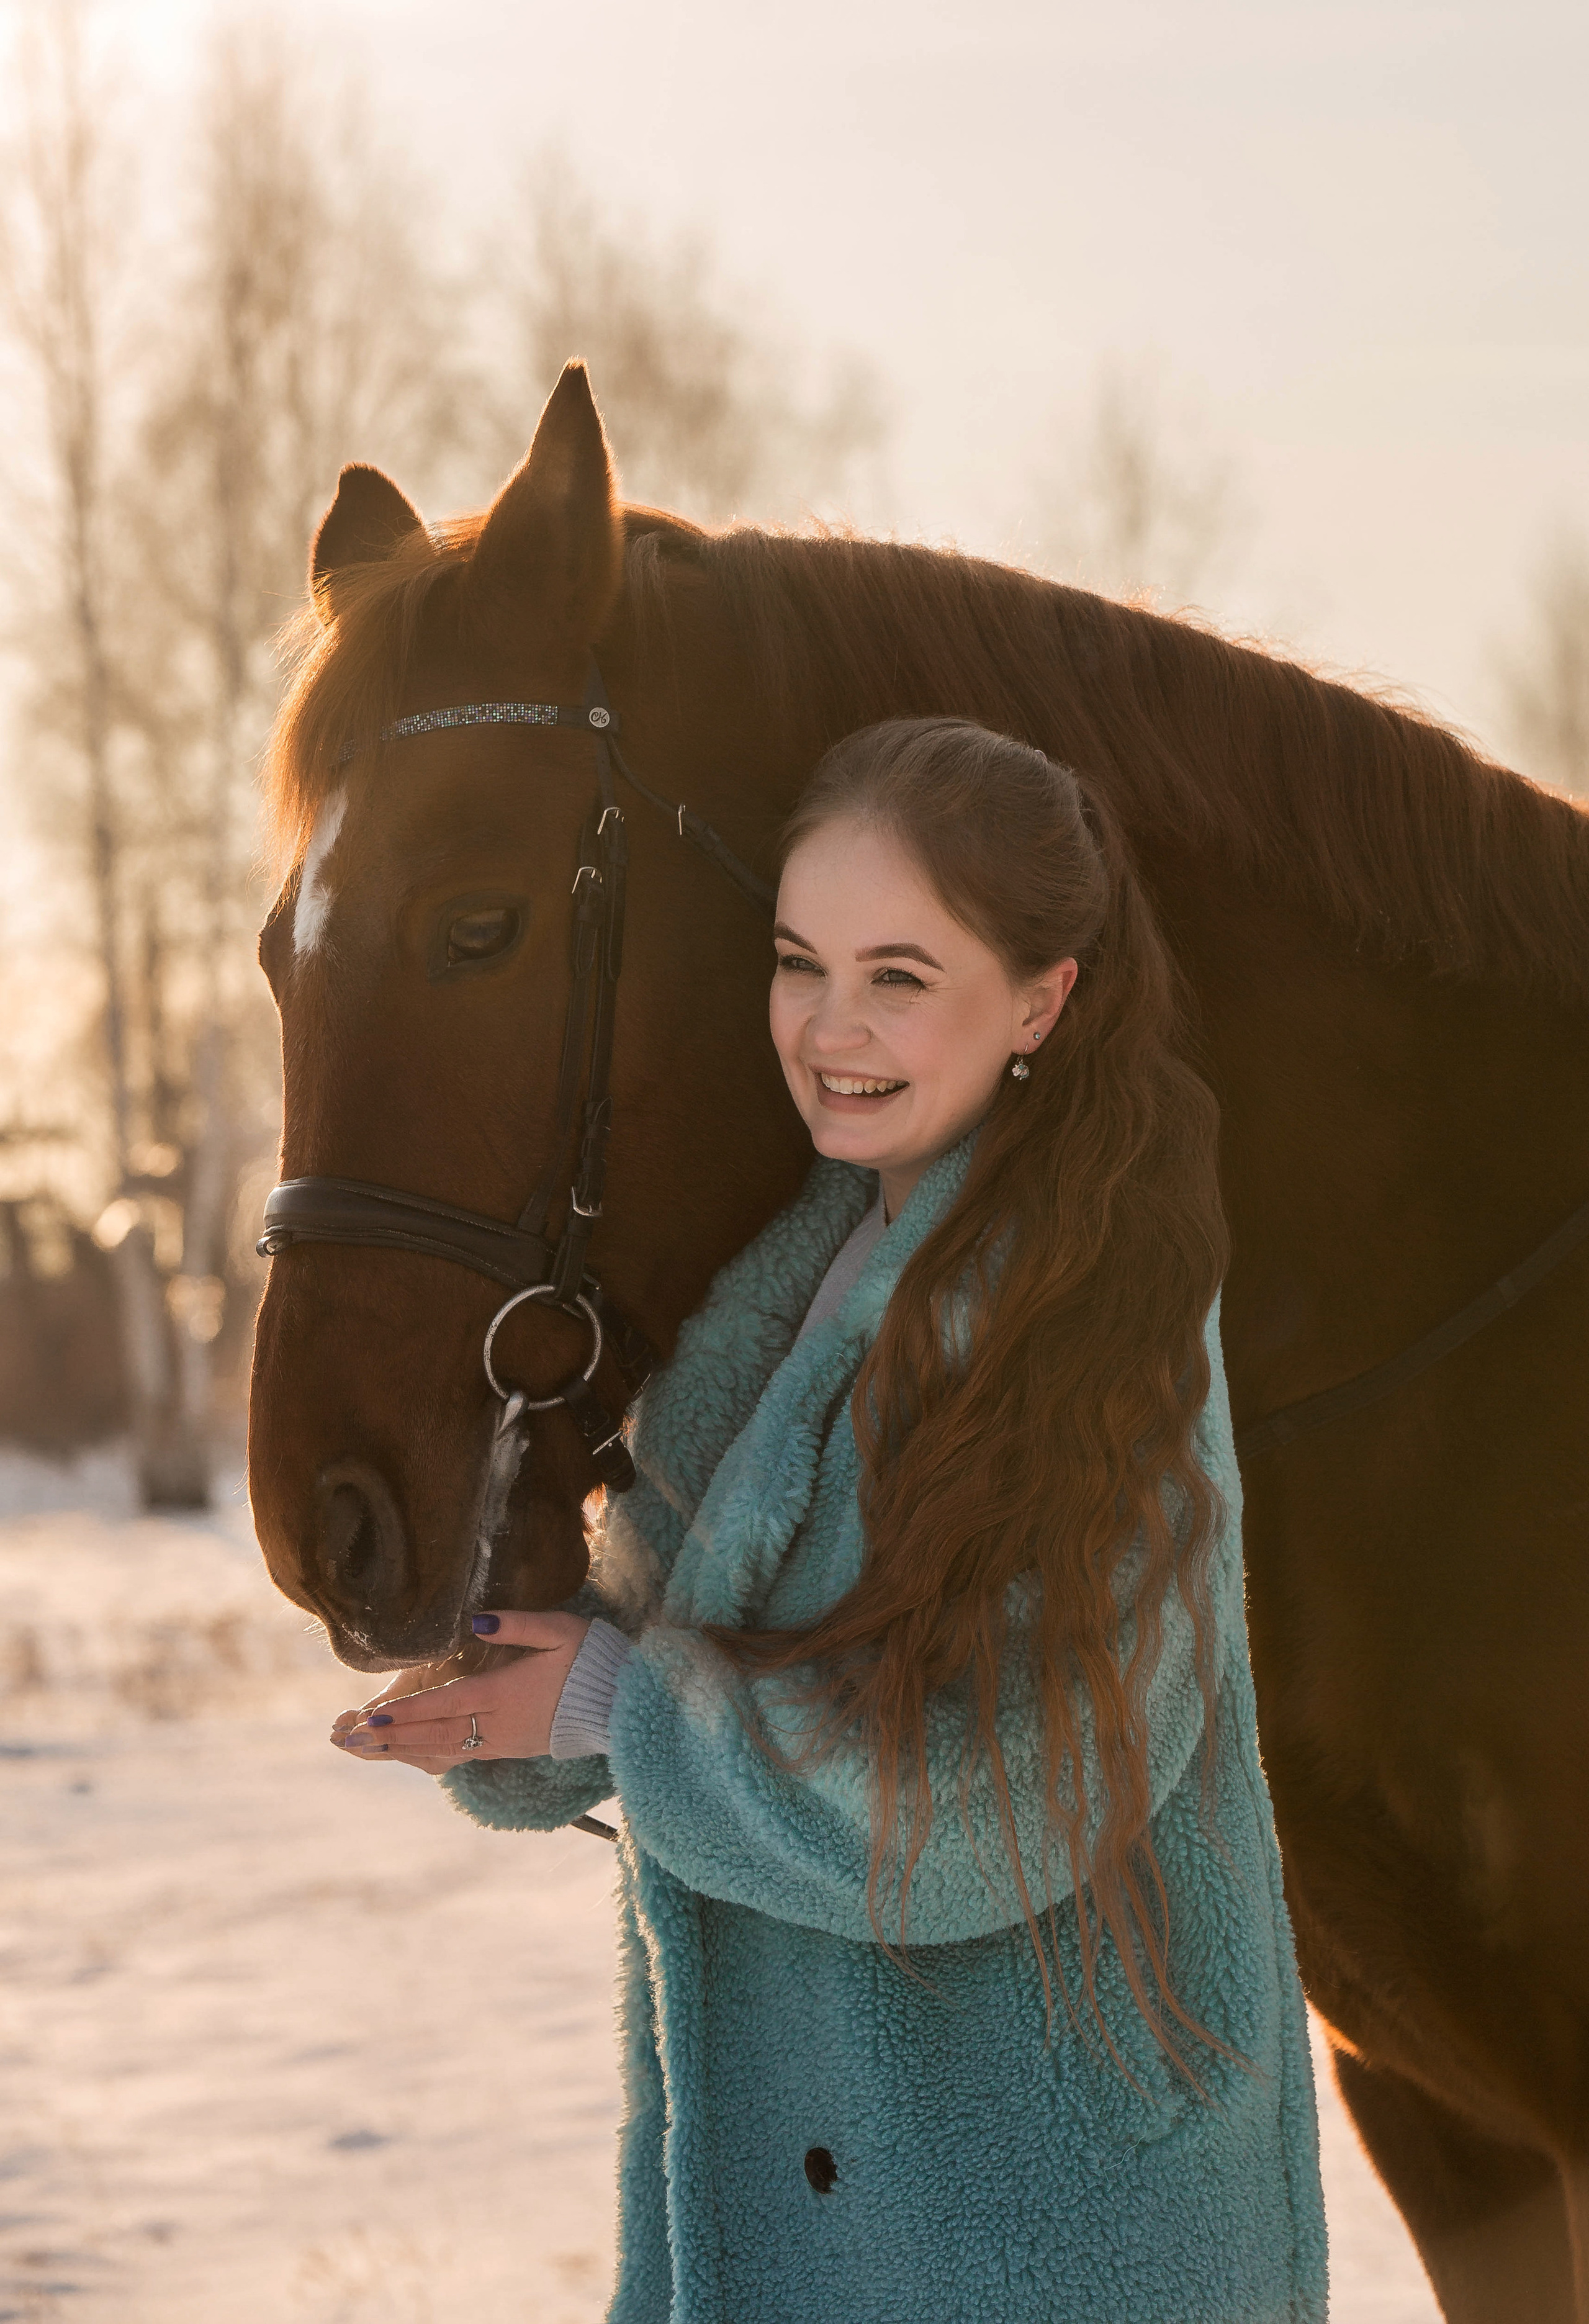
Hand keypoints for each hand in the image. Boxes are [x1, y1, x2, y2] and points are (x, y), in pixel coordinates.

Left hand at [330, 1611, 590, 1770]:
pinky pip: (459, 1756)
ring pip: (442, 1750)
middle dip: (390, 1738)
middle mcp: (499, 1724)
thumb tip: (475, 1620)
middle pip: (435, 1733)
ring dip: (401, 1750)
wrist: (621, 1705)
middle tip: (349, 1740)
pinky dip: (427, 1756)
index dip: (409, 1713)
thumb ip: (517, 1625)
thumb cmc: (591, 1660)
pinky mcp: (509, 1749)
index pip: (447, 1704)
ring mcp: (503, 1741)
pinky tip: (407, 1754)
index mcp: (506, 1693)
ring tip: (365, 1750)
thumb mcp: (560, 1630)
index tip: (373, 1718)